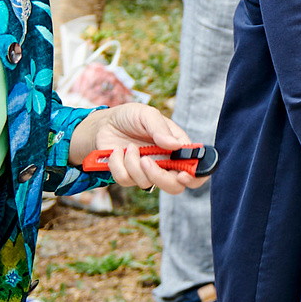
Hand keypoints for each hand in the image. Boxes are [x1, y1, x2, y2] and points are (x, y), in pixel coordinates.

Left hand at [79, 104, 207, 193]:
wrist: (105, 123)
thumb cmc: (131, 117)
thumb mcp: (146, 114)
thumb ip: (160, 128)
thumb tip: (175, 145)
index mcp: (177, 148)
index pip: (196, 169)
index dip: (195, 177)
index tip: (183, 174)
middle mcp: (165, 163)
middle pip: (175, 187)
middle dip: (160, 177)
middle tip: (145, 161)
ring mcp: (147, 172)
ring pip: (146, 183)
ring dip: (133, 164)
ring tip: (129, 146)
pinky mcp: (128, 176)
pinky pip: (125, 180)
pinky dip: (118, 164)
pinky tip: (117, 151)